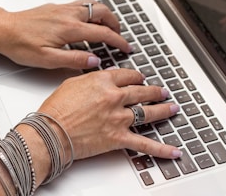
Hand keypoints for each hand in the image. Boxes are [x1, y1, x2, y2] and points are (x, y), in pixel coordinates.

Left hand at [0, 0, 131, 68]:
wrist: (2, 29)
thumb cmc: (20, 44)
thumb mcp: (47, 59)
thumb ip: (74, 60)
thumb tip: (94, 61)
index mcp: (69, 28)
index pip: (103, 33)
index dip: (118, 41)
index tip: (127, 47)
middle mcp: (68, 14)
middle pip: (102, 12)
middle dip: (116, 23)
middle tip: (119, 36)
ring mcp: (62, 8)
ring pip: (92, 4)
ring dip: (104, 14)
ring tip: (107, 27)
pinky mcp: (56, 7)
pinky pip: (81, 3)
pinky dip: (92, 10)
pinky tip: (87, 20)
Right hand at [37, 68, 180, 159]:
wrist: (51, 131)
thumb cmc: (57, 109)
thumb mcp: (72, 83)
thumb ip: (91, 79)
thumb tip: (101, 79)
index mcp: (103, 81)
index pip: (127, 75)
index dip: (136, 76)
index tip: (139, 78)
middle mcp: (114, 97)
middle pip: (142, 91)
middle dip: (154, 91)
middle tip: (161, 91)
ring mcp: (118, 118)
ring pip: (148, 112)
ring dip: (163, 110)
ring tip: (172, 108)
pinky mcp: (118, 138)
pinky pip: (145, 144)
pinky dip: (162, 149)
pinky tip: (173, 150)